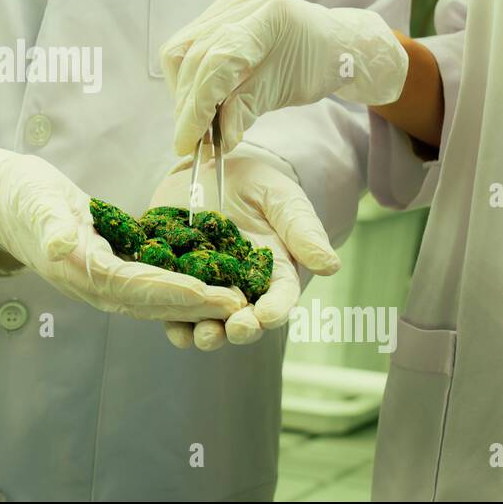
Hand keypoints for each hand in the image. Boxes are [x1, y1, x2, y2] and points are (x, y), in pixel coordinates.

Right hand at [0, 154, 246, 321]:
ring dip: (196, 304)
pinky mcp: (112, 271)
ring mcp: (104, 283)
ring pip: (157, 300)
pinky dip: (183, 289)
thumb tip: (61, 244)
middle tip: (241, 305)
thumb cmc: (24, 196)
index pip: (136, 286)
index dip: (174, 291)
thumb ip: (50, 223)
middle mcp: (95, 286)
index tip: (210, 293)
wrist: (8, 203)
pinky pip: (152, 286)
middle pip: (154, 302)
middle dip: (198, 306)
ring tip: (237, 301)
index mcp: (81, 270)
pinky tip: (212, 283)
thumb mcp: (36, 202)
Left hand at [149, 144, 340, 350]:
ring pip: (208, 319)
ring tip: (204, 337)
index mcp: (274, 271)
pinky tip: (171, 326)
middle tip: (236, 330)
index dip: (275, 309)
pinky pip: (174, 303)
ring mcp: (207, 284)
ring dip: (206, 333)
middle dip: (242, 329)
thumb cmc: (255, 183)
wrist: (210, 166)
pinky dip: (172, 318)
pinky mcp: (175, 277)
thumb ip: (302, 231)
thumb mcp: (281, 199)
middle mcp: (242, 286)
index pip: (279, 297)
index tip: (268, 316)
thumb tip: (331, 266)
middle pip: (245, 317)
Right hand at [161, 0, 408, 156]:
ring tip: (195, 119)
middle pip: (193, 57)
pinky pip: (186, 45)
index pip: (216, 63)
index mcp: (268, 18)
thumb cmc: (316, 64)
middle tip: (192, 138)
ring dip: (183, 91)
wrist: (331, 40)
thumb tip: (216, 140)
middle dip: (188, 104)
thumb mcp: (286, 91)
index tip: (187, 141)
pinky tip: (200, 97)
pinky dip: (188, 76)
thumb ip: (246, 110)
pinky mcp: (218, 11)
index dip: (197, 106)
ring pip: (180, 50)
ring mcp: (227, 4)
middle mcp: (241, 3)